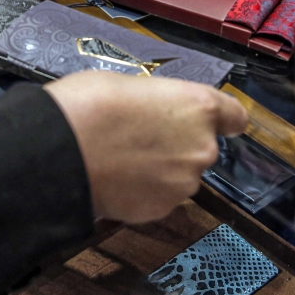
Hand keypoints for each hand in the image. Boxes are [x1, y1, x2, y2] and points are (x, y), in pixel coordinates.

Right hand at [43, 72, 247, 223]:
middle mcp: (201, 148)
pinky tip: (115, 178)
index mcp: (198, 107)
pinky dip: (142, 190)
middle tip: (139, 135)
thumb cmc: (89, 104)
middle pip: (201, 147)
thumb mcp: (127, 85)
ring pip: (179, 175)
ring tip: (121, 159)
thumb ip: (156, 103)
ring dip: (160, 169)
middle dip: (177, 144)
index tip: (213, 121)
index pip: (234, 116)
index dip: (222, 119)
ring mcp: (183, 183)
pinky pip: (158, 197)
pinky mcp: (161, 209)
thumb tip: (152, 113)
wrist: (60, 151)